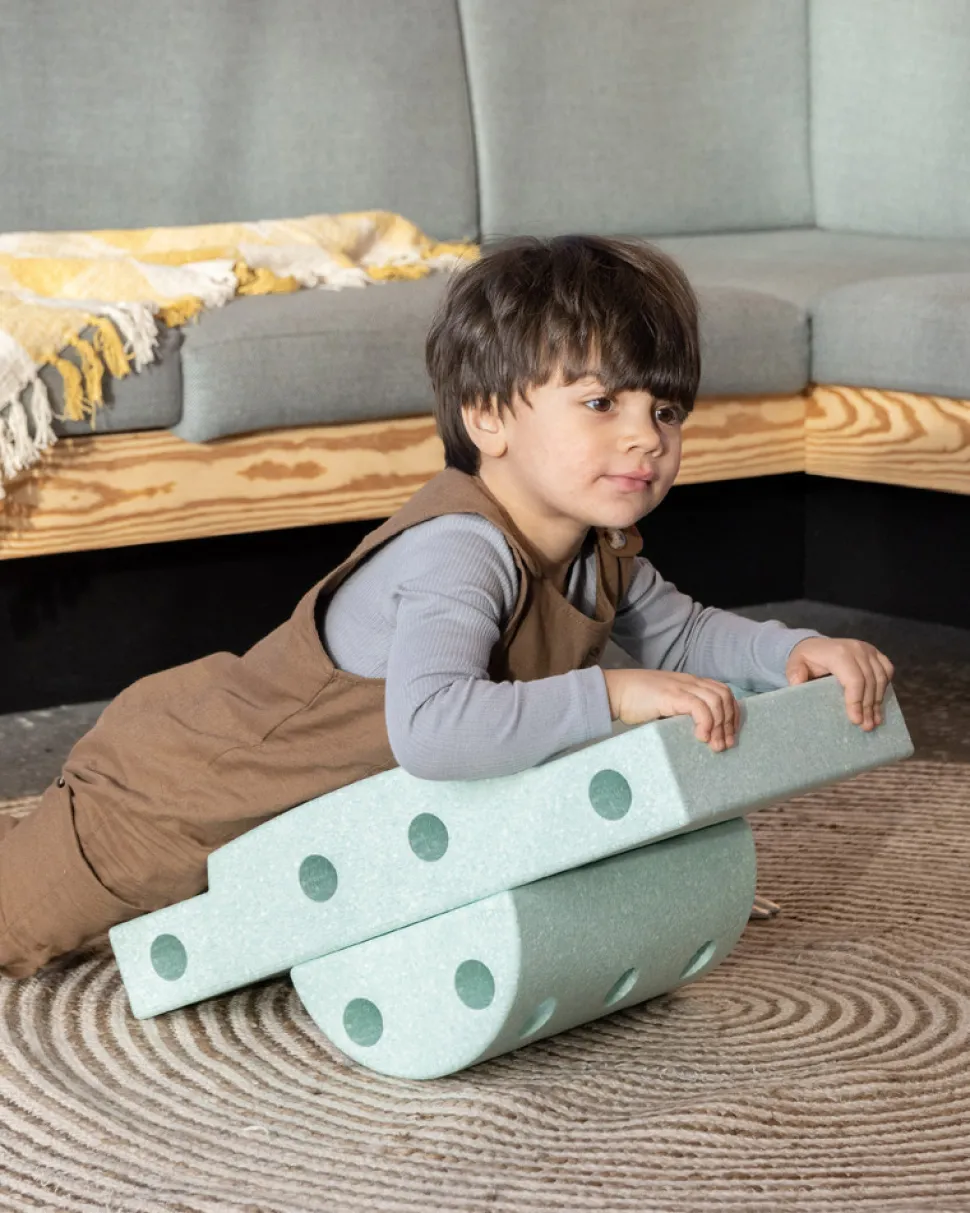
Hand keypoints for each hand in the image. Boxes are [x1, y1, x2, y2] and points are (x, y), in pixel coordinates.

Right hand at [602, 668, 740, 752]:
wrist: (615, 691)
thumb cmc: (637, 701)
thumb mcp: (667, 704)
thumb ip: (683, 712)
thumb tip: (699, 733)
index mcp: (691, 683)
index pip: (723, 692)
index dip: (732, 714)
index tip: (730, 734)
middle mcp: (690, 682)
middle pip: (724, 697)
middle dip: (729, 723)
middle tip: (725, 745)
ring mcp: (682, 687)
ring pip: (716, 701)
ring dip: (720, 726)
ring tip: (714, 745)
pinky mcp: (672, 695)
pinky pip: (699, 707)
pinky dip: (706, 723)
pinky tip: (701, 737)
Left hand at [785, 637, 894, 729]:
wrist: (815, 645)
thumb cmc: (805, 659)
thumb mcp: (795, 665)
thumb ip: (795, 674)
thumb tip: (798, 684)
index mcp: (839, 653)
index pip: (854, 680)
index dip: (856, 701)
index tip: (855, 720)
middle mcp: (857, 649)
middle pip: (869, 682)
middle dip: (868, 707)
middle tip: (866, 727)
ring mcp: (868, 650)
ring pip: (880, 678)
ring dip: (878, 701)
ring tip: (874, 721)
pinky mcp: (875, 652)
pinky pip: (887, 670)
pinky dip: (885, 687)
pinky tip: (879, 703)